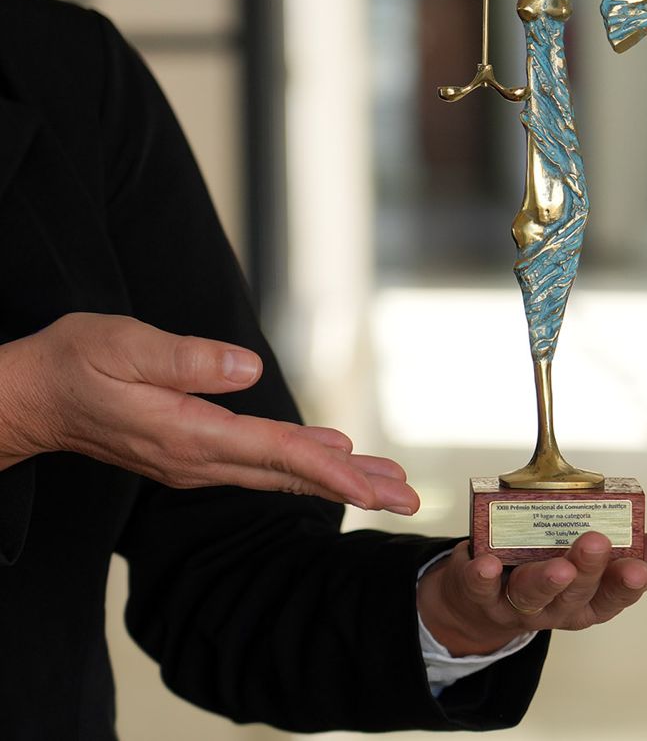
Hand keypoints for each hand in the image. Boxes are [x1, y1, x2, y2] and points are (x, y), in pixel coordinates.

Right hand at [0, 313, 417, 513]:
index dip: (333, 470)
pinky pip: (260, 464)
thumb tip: (247, 370)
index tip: (377, 487)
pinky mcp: (192, 452)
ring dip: (337, 479)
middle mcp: (198, 458)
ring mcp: (195, 460)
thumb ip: (186, 360)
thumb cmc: (72, 363)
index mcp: (188, 435)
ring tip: (390, 485)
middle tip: (410, 500)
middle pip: (291, 474)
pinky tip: (332, 461)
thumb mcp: (122, 345)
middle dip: (355, 488)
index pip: (276, 454)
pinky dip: (302, 466)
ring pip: (280, 473)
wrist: (28, 398)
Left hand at [417, 523, 646, 655]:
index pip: (620, 594)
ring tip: (552, 562)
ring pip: (533, 597)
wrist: (491, 589)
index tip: (639, 568)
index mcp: (602, 596)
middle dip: (587, 570)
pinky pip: (479, 588)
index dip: (628, 583)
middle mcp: (563, 606)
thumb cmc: (572, 565)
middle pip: (577, 594)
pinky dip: (480, 575)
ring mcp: (520, 603)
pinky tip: (484, 561)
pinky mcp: (480, 593)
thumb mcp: (627, 555)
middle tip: (594, 542)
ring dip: (543, 580)